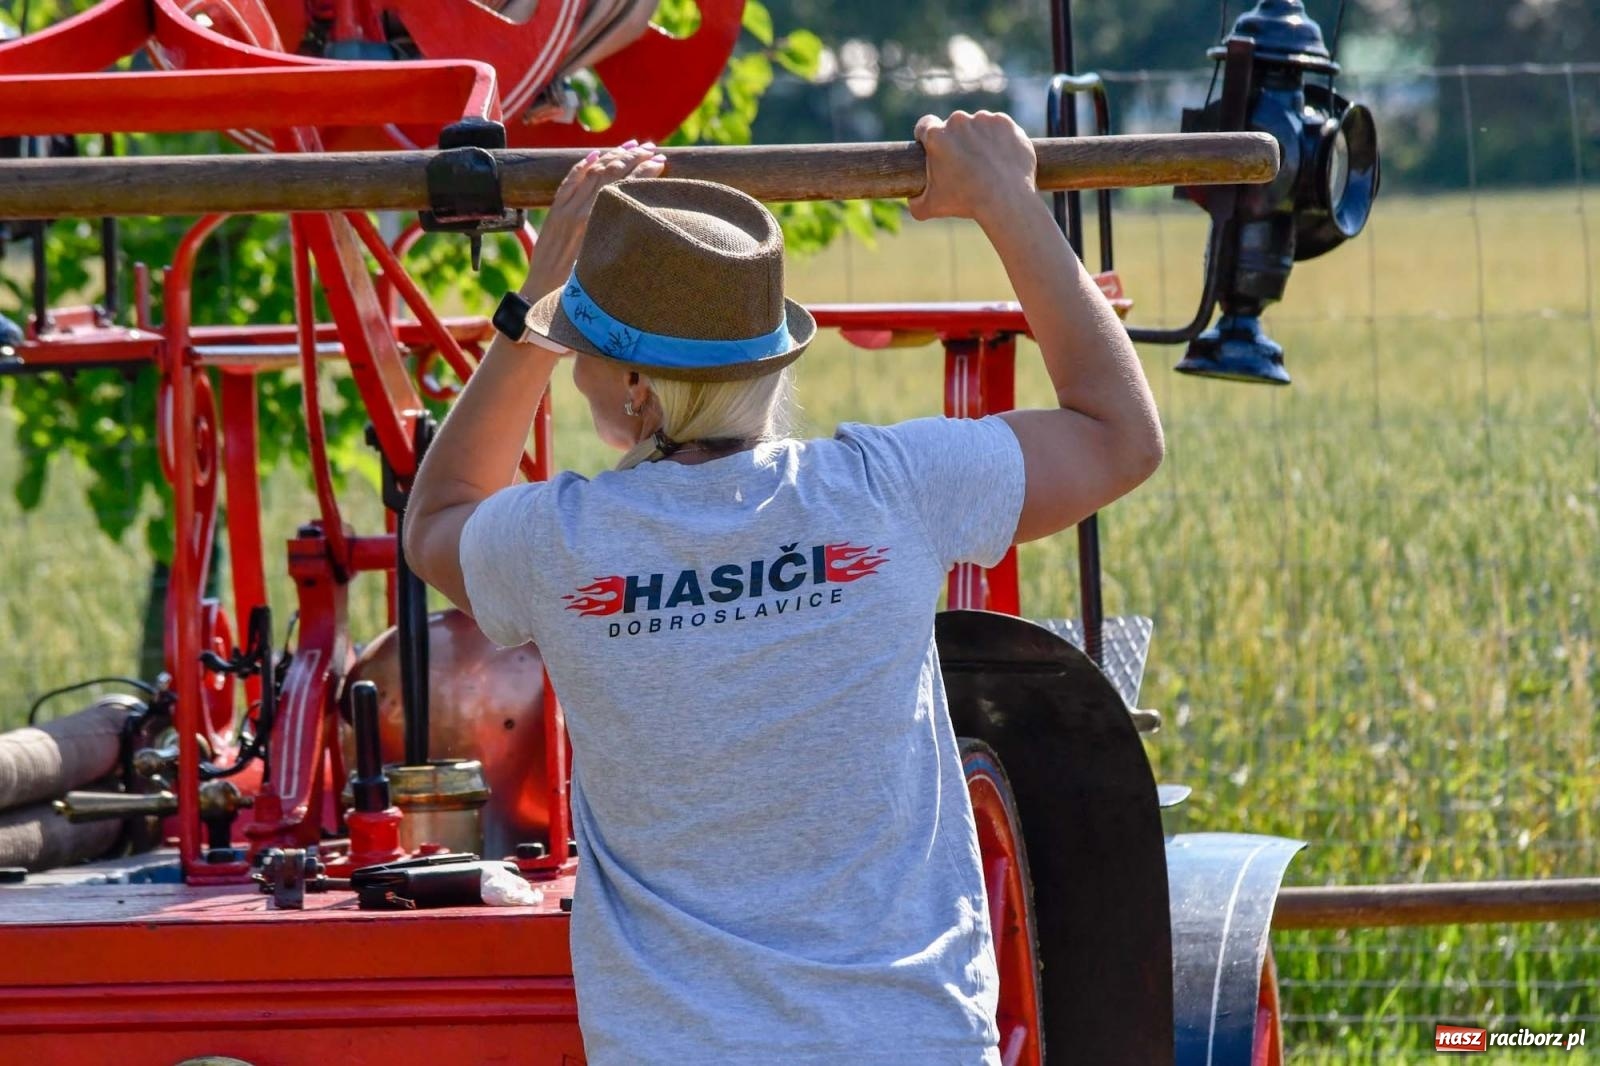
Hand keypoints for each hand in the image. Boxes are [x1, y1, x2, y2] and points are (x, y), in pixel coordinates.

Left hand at [520, 140, 665, 295]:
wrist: (540, 290)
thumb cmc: (576, 286)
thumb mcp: (604, 264)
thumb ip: (619, 239)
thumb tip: (644, 220)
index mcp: (595, 224)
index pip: (623, 186)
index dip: (644, 171)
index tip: (662, 161)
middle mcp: (579, 211)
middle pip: (609, 173)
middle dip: (633, 157)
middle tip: (652, 148)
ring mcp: (565, 208)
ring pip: (591, 172)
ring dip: (613, 155)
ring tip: (632, 145)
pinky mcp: (554, 210)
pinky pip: (570, 180)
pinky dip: (583, 164)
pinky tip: (596, 154)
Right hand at [908, 111, 1035, 224]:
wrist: (1006, 199)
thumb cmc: (966, 202)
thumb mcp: (932, 207)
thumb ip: (916, 202)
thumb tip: (912, 200)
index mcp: (937, 136)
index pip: (925, 125)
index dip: (927, 135)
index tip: (933, 145)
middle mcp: (958, 121)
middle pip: (953, 126)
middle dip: (956, 140)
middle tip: (964, 163)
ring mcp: (984, 119)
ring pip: (978, 125)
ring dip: (979, 138)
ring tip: (986, 163)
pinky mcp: (1005, 123)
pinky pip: (999, 128)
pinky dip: (1000, 139)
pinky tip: (1002, 157)